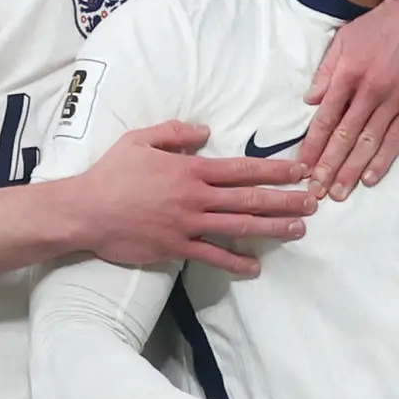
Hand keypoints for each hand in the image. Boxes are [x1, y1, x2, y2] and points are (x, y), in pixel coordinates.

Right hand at [54, 123, 316, 275]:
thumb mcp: (139, 140)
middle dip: (285, 199)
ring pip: (239, 226)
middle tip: (313, 202)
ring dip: (272, 228)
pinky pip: (211, 255)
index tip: (299, 171)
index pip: (242, 169)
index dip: (274, 169)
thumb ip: (175, 132)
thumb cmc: (111, 173)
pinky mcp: (175, 248)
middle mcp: (195, 197)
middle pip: (249, 198)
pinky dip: (235, 261)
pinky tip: (255, 266)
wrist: (85, 211)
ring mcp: (187, 225)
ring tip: (298, 229)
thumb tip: (205, 131)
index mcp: (189, 168)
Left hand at [304, 0, 398, 198]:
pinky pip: (396, 138)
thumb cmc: (384, 23)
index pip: (325, 118)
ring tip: (339, 193)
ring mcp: (394, 100)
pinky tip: (369, 178)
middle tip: (316, 193)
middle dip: (328, 167)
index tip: (302, 167)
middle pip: (344, 137)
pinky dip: (382, 160)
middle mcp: (369, 91)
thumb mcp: (346, 37)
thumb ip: (327, 70)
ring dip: (351, 171)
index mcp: (348, 73)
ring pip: (368, 142)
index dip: (313, 146)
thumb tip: (310, 101)